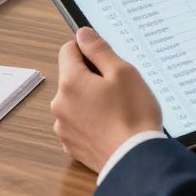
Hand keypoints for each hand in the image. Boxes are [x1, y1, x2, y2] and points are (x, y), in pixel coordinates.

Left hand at [51, 27, 161, 172]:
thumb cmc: (133, 115)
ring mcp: (64, 127)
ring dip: (90, 99)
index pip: (68, 49)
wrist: (136, 161)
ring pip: (74, 100)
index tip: (105, 59)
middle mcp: (60, 104)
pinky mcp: (71, 145)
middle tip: (117, 86)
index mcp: (70, 81)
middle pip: (71, 76)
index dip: (88, 49)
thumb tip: (83, 34)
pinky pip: (77, 122)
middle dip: (91, 76)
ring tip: (116, 109)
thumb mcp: (122, 71)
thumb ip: (99, 49)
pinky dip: (90, 120)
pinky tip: (110, 125)